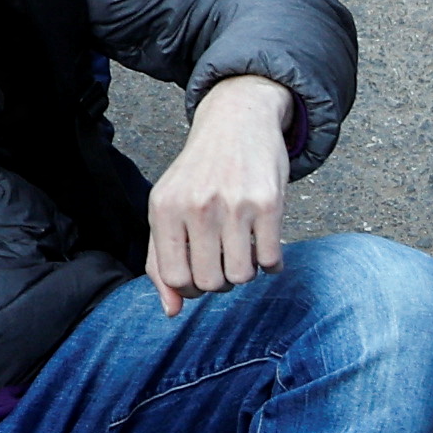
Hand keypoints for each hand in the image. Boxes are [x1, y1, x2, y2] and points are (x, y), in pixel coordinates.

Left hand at [146, 75, 296, 306]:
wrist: (237, 121)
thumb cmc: (199, 173)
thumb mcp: (169, 207)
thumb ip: (161, 259)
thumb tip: (171, 311)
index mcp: (165, 209)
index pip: (174, 278)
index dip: (189, 288)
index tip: (199, 274)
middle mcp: (197, 206)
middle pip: (210, 283)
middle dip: (220, 282)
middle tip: (223, 260)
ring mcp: (234, 204)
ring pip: (242, 276)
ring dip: (246, 272)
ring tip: (243, 250)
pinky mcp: (268, 203)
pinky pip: (272, 260)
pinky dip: (271, 264)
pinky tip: (265, 244)